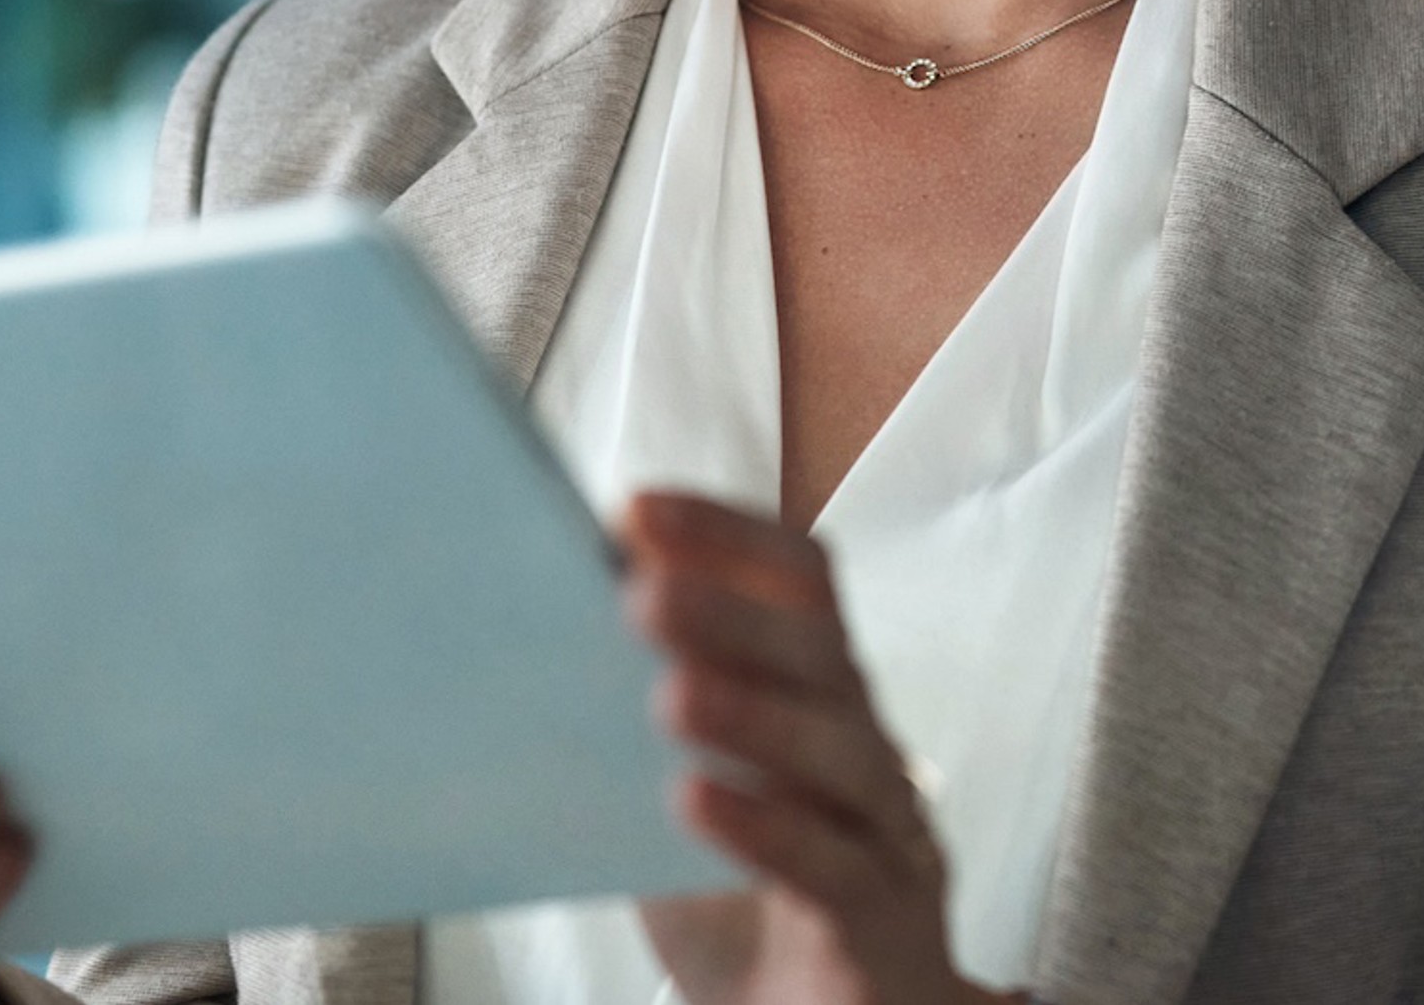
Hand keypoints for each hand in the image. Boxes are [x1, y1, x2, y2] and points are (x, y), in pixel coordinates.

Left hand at [620, 495, 1011, 1004]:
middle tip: (640, 595)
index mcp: (819, 693)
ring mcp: (884, 827)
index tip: (635, 510)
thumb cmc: (750, 901)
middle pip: (820, 650)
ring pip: (840, 748)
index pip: (798, 581)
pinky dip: (764, 827)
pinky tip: (694, 802)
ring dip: (752, 713)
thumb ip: (636, 727)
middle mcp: (863, 741)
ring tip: (669, 697)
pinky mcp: (882, 913)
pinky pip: (833, 862)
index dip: (727, 536)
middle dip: (731, 613)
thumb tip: (539, 631)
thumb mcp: (682, 796)